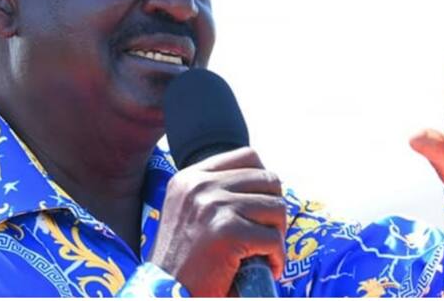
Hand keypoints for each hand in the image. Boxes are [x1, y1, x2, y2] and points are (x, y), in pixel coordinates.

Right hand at [150, 147, 286, 295]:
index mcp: (191, 177)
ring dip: (277, 234)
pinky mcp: (227, 231)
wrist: (166, 293)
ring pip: (276, 208)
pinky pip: (273, 239)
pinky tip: (265, 267)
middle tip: (266, 234)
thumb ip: (217, 192)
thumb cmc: (184, 261)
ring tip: (264, 252)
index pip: (248, 156)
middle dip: (274, 210)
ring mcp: (213, 206)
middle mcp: (200, 185)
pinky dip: (276, 257)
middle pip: (268, 180)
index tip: (262, 207)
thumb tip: (265, 181)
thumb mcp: (190, 212)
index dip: (264, 182)